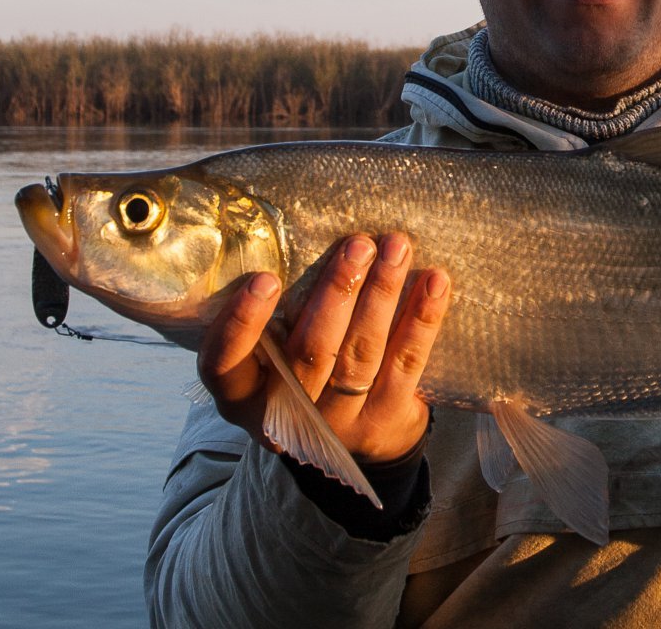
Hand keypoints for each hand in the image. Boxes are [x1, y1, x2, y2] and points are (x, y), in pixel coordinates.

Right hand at [197, 233, 450, 465]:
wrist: (356, 431)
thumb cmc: (301, 367)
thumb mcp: (271, 350)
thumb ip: (274, 312)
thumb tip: (296, 229)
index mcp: (241, 392)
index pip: (226, 362)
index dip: (242, 324)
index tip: (266, 279)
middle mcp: (283, 413)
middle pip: (310, 352)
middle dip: (337, 293)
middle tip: (358, 245)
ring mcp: (335, 423)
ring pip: (360, 355)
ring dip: (381, 296)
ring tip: (396, 249)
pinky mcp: (382, 421)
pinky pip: (405, 365)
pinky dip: (421, 321)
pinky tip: (434, 282)